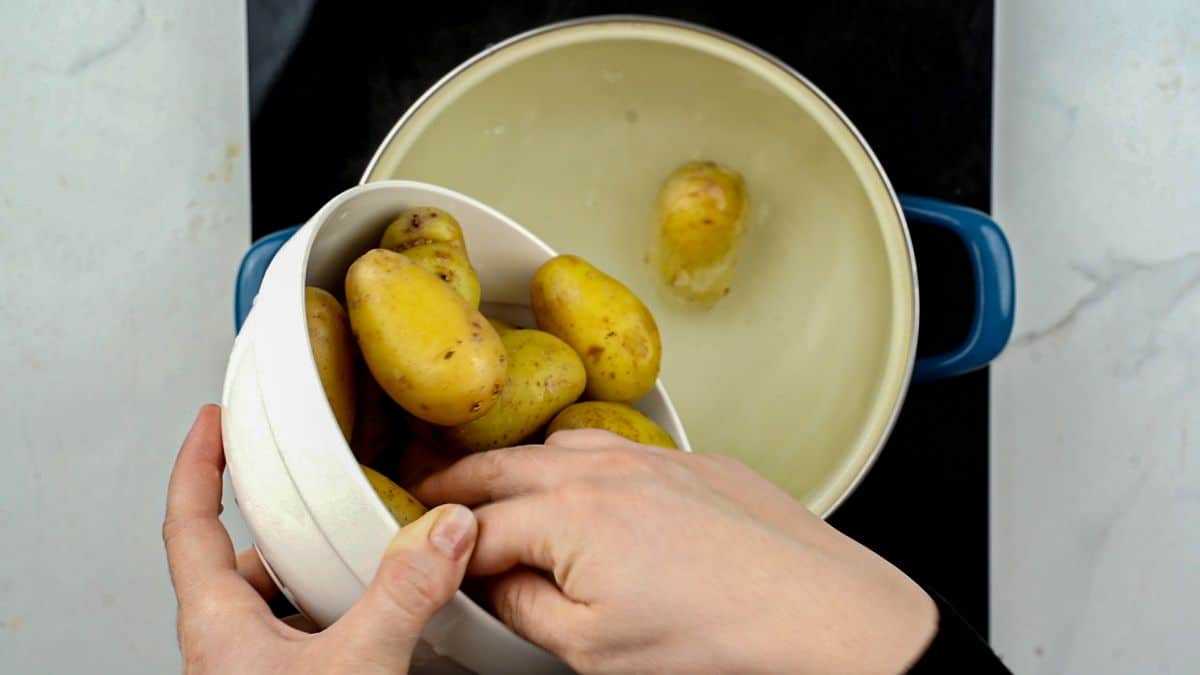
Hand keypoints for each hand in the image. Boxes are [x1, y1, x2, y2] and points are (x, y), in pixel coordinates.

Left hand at [163, 405, 477, 673]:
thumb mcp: (355, 664)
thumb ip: (402, 592)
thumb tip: (443, 531)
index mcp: (219, 626)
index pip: (188, 523)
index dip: (196, 466)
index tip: (210, 423)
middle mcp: (228, 649)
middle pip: (246, 565)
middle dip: (290, 531)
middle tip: (327, 502)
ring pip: (280, 607)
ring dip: (320, 581)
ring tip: (367, 564)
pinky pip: (306, 639)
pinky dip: (338, 619)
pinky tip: (379, 624)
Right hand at [417, 429, 936, 674]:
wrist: (822, 618)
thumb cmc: (721, 638)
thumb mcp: (592, 649)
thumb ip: (525, 608)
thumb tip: (495, 587)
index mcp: (569, 513)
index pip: (475, 526)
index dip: (440, 546)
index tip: (426, 558)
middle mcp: (607, 468)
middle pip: (504, 467)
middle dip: (459, 485)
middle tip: (433, 500)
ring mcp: (656, 458)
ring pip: (562, 443)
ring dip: (521, 464)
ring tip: (505, 489)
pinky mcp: (699, 463)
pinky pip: (621, 445)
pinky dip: (584, 460)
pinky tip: (591, 489)